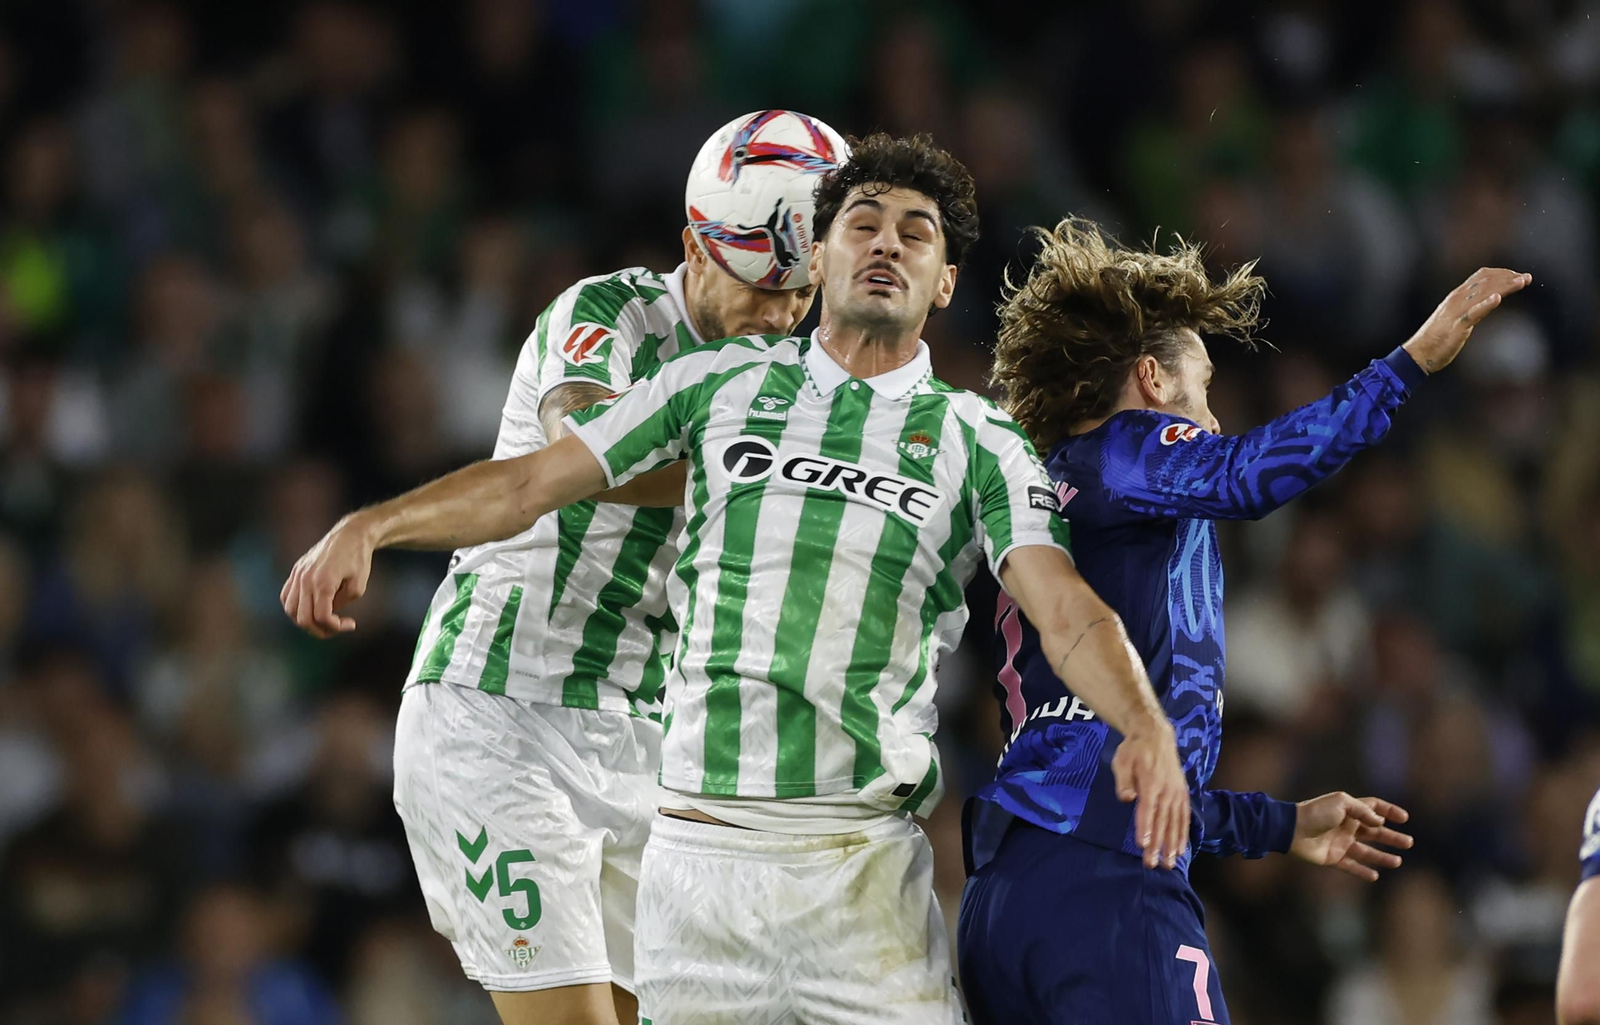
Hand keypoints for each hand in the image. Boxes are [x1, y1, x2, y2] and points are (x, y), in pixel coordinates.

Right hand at [280, 513, 377, 637]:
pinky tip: (311, 608)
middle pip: (303, 618)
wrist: (350, 534)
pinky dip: (295, 608)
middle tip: (337, 627)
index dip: (335, 627)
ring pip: (290, 610)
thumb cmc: (359, 560)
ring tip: (323, 621)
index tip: (351, 624)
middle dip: (320, 630)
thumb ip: (340, 604)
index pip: (321, 617)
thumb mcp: (358, 587)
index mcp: (324, 582)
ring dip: (306, 621)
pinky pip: (286, 596)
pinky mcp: (296, 570)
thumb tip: (325, 614)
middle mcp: (306, 579)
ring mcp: (298, 574)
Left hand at [1112, 718, 1189, 869]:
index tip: (1144, 846)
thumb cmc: (1134, 750)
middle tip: (1153, 865)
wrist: (1156, 735)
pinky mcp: (1182, 794)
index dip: (1145, 828)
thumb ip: (1123, 781)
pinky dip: (1184, 834)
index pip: (1147, 810)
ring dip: (1172, 845)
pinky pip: (1184, 817)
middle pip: (1162, 822)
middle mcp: (1167, 790)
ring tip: (1170, 863)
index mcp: (1151, 783)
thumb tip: (1126, 799)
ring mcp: (1177, 793)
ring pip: (1175, 823)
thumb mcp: (1122, 760)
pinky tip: (1181, 849)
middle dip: (1158, 845)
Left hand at [1290, 792, 1412, 881]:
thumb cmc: (1315, 813)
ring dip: (1382, 857)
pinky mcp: (1332, 858)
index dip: (1389, 812)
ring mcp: (1340, 843)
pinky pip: (1351, 866)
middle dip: (1392, 837)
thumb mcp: (1342, 803)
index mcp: (1348, 810)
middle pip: (1374, 832)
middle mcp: (1346, 826)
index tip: (1404, 818)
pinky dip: (1363, 872)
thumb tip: (1380, 823)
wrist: (1291, 830)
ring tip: (1398, 862)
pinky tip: (1376, 876)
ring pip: (1366, 851)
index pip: (1373, 808)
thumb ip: (1363, 812)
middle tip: (1409, 843)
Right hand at [1402, 267, 1531, 373]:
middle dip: (1508, 277)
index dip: (1502, 273)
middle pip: (1486, 281)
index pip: (1481, 276)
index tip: (1517, 275)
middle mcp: (1456, 299)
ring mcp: (1456, 312)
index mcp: (1456, 296)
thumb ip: (1471, 308)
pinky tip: (1497, 299)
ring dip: (1504, 286)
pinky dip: (1485, 304)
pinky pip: (1472, 313)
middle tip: (1527, 278)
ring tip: (1522, 282)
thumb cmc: (1437, 339)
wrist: (1418, 354)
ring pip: (1483, 293)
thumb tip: (1488, 302)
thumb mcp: (1456, 318)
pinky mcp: (1456, 326)